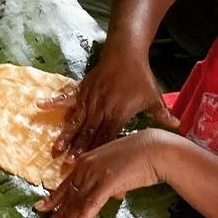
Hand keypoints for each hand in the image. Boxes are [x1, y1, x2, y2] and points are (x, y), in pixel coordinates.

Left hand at [37, 130, 168, 217]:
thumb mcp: (113, 165)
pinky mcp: (108, 182)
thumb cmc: (139, 155)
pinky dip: (83, 216)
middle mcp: (86, 167)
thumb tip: (107, 194)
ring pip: (77, 201)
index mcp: (85, 161)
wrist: (155, 148)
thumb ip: (105, 178)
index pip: (66, 184)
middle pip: (68, 195)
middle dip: (56, 213)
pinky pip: (92, 203)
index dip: (53, 198)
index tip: (42, 208)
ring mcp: (96, 174)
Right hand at [46, 47, 177, 155]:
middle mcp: (101, 109)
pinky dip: (53, 102)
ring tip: (55, 149)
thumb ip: (162, 113)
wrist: (126, 52)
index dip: (99, 152)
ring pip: (75, 121)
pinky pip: (66, 98)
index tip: (91, 166)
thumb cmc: (140, 76)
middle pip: (88, 133)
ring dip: (65, 136)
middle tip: (67, 165)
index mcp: (118, 114)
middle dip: (78, 150)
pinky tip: (39, 105)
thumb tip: (177, 126)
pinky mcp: (81, 89)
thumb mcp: (153, 96)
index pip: (107, 137)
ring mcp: (89, 99)